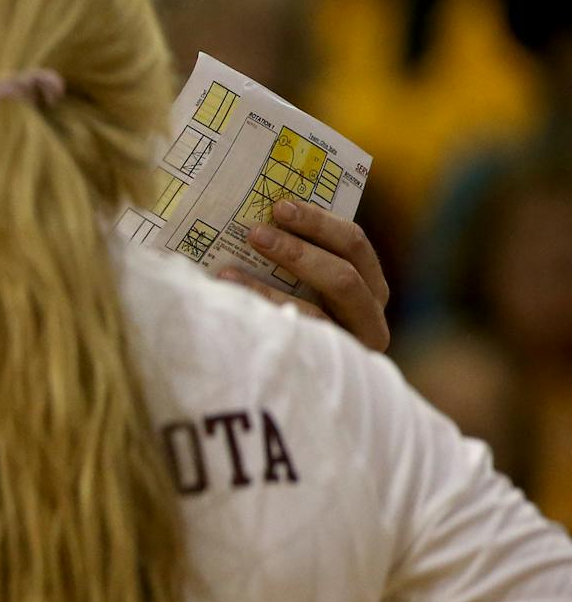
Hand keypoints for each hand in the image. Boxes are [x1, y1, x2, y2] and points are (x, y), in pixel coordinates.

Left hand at [223, 198, 390, 351]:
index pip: (353, 244)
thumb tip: (252, 222)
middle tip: (255, 232)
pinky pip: (304, 329)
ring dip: (282, 280)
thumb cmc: (285, 322)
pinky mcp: (334, 362)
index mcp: (367, 284)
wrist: (286, 394)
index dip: (319, 222)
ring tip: (232, 268)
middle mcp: (370, 314)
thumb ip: (290, 258)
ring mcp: (357, 342)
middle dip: (299, 248)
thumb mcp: (297, 287)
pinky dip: (266, 307)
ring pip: (326, 303)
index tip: (279, 206)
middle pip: (346, 270)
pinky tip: (231, 297)